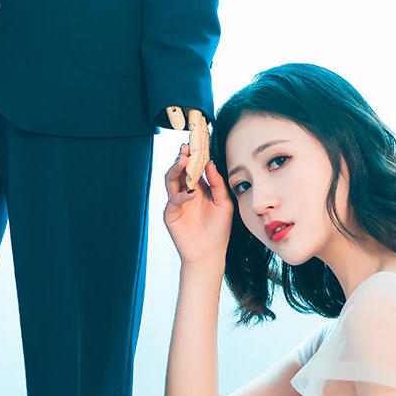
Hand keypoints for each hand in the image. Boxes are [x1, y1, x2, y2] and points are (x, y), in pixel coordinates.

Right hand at [163, 142, 232, 266]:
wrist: (209, 253)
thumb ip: (217, 183)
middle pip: (180, 169)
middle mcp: (186, 192)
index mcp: (199, 188)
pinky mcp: (170, 214)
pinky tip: (190, 193)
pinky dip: (181, 195)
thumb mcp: (224, 203)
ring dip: (176, 168)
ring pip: (171, 179)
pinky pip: (173, 199)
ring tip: (183, 159)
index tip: (199, 142)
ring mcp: (177, 202)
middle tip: (187, 147)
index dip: (196, 155)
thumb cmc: (218, 230)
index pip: (194, 167)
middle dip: (182, 157)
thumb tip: (210, 163)